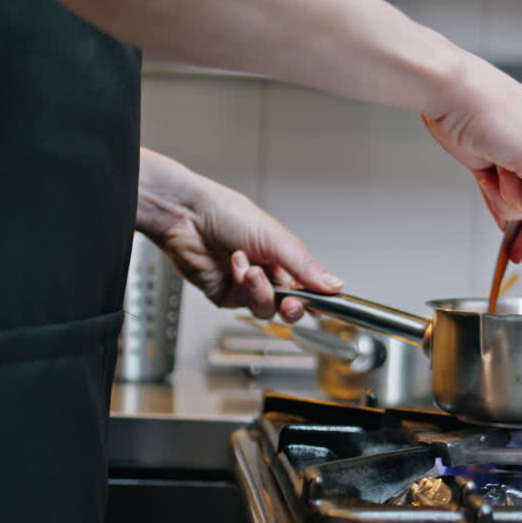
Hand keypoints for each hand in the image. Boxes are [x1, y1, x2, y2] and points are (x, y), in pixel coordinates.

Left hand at [136, 149, 341, 320]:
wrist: (188, 216)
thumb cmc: (228, 214)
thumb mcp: (276, 238)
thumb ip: (306, 266)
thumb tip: (334, 284)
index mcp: (284, 257)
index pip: (309, 286)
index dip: (317, 298)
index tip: (324, 303)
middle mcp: (268, 273)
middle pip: (290, 306)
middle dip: (292, 306)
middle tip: (292, 301)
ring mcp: (246, 287)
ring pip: (267, 309)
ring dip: (261, 291)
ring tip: (251, 270)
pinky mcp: (226, 296)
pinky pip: (243, 305)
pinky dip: (242, 286)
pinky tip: (236, 265)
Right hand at [420, 54, 521, 261]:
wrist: (447, 87)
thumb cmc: (457, 109)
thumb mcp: (485, 157)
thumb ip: (501, 189)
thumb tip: (504, 220)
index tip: (517, 244)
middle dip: (517, 206)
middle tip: (488, 182)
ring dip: (508, 198)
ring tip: (488, 161)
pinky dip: (511, 200)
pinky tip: (494, 168)